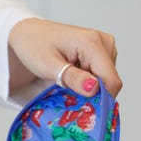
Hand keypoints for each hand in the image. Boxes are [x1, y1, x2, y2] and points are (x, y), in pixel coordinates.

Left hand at [7, 17, 121, 96]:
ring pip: (106, 78)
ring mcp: (104, 45)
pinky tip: (73, 73)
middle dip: (92, 91)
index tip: (85, 108)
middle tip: (68, 90)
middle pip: (109, 80)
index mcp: (92, 43)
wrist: (29, 32)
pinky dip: (88, 79)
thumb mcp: (48, 66)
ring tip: (67, 77)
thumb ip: (72, 78)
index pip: (111, 79)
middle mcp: (104, 41)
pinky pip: (101, 73)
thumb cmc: (34, 45)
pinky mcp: (101, 50)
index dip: (102, 98)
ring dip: (88, 85)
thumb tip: (94, 89)